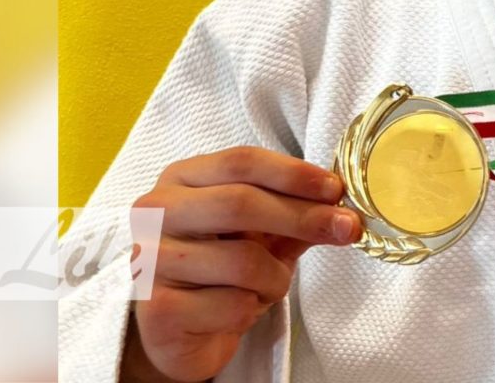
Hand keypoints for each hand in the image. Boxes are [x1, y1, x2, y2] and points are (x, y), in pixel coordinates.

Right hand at [122, 146, 360, 381]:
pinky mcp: (156, 310)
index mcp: (182, 179)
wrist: (175, 333)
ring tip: (271, 287)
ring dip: (276, 278)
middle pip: (240, 203)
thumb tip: (345, 214)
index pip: (242, 161)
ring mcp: (148, 260)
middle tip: (345, 228)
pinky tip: (237, 312)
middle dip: (301, 217)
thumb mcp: (259, 235)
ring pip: (242, 261)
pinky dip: (252, 311)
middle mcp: (156, 212)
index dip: (294, 173)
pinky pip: (231, 306)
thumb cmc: (218, 272)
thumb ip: (295, 217)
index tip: (336, 189)